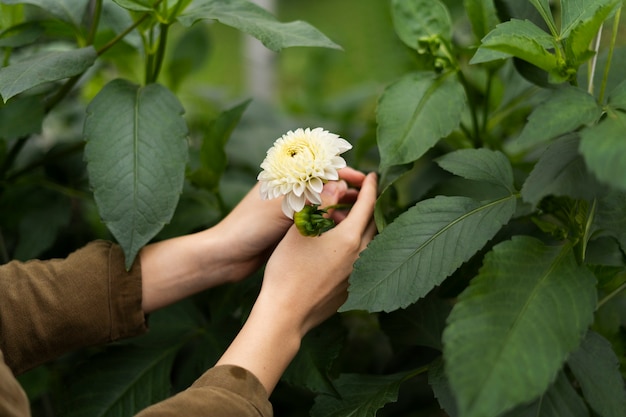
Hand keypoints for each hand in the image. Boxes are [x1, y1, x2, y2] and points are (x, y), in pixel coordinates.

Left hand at [211, 167, 367, 282]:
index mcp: (284, 177)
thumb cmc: (249, 227)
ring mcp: (289, 209)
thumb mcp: (282, 209)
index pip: (322, 167)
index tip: (366, 182)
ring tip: (359, 219)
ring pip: (323, 204)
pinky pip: (317, 221)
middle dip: (348, 192)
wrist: (225, 255)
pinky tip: (342, 233)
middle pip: (325, 185)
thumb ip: (311, 197)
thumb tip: (341, 183)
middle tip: (370, 203)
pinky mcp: (289, 228)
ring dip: (341, 208)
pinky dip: (331, 223)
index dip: (345, 173)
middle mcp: (289, 190)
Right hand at [260, 171, 377, 334]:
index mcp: (350, 238)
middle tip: (356, 195)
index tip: (373, 175)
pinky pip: (361, 261)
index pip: (368, 204)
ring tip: (340, 220)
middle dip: (367, 206)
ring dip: (359, 227)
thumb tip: (338, 184)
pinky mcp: (350, 290)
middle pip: (372, 223)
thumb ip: (321, 204)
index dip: (370, 187)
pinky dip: (355, 247)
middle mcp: (361, 257)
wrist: (285, 314)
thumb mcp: (299, 229)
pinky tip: (336, 247)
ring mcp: (357, 275)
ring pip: (367, 243)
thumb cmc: (287, 270)